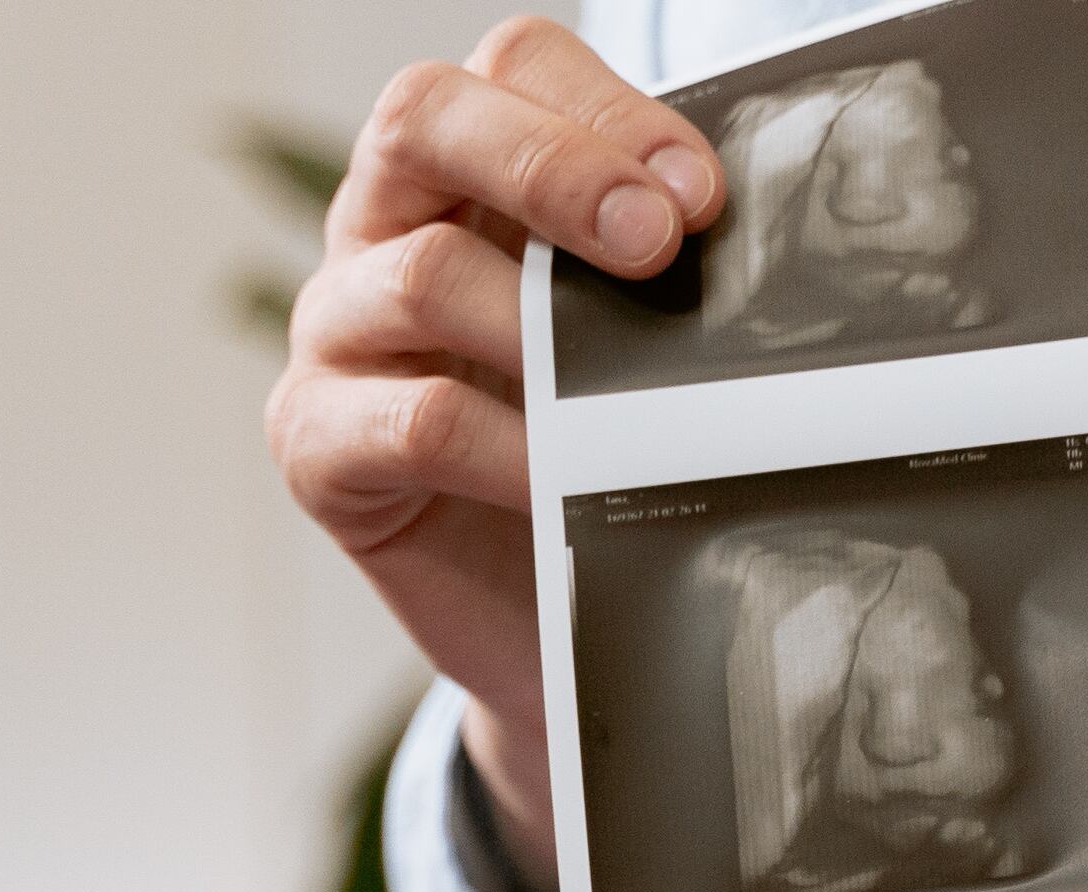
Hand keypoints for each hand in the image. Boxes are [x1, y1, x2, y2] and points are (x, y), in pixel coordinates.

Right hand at [264, 18, 719, 882]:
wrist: (561, 630)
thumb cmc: (602, 459)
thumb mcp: (642, 345)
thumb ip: (669, 269)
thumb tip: (770, 232)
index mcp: (469, 170)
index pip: (512, 66)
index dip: (607, 110)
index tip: (701, 197)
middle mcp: (386, 226)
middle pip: (424, 117)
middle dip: (554, 167)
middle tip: (655, 245)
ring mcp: (339, 329)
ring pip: (419, 274)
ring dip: (539, 327)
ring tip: (625, 393)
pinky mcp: (317, 442)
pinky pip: (411, 421)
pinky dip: (504, 448)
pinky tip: (564, 482)